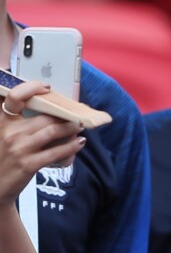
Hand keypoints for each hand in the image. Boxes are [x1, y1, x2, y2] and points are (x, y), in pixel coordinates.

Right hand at [0, 81, 84, 206]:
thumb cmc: (4, 160)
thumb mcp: (5, 138)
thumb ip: (20, 127)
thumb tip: (50, 117)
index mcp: (3, 123)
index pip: (13, 98)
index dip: (30, 88)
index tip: (47, 87)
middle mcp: (10, 132)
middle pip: (44, 117)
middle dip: (64, 116)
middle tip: (77, 115)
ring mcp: (20, 148)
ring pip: (53, 131)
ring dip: (71, 128)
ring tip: (80, 127)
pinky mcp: (29, 164)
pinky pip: (56, 152)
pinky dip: (72, 147)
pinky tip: (80, 143)